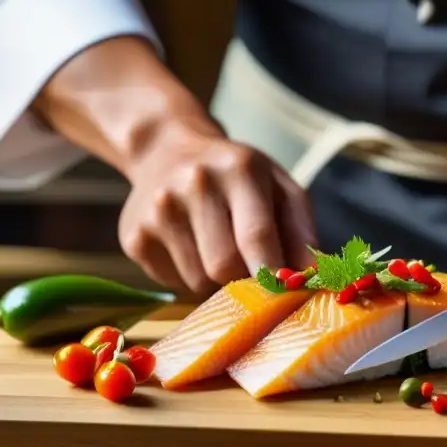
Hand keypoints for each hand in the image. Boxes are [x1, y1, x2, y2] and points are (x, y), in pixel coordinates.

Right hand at [120, 124, 316, 294]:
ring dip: (216, 280)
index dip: (272, 275)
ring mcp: (157, 211)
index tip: (284, 296)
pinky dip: (188, 276)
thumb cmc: (238, 178)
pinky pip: (172, 282)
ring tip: (216, 247)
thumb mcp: (279, 188)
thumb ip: (302, 232)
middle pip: (224, 267)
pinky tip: (189, 246)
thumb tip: (313, 280)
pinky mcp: (133, 236)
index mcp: (238, 169)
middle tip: (251, 266)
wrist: (167, 150)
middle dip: (244, 279)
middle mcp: (193, 184)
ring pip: (198, 281)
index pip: (256, 235)